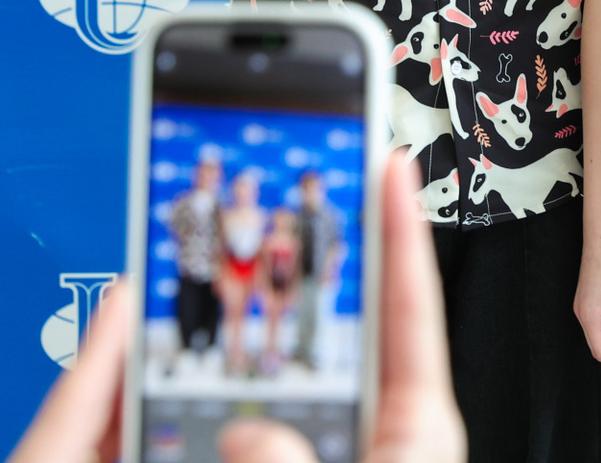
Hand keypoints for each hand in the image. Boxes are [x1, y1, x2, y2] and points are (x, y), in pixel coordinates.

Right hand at [9, 152, 463, 462]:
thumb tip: (251, 434)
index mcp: (418, 430)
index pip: (412, 313)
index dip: (402, 237)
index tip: (392, 166)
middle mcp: (381, 431)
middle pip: (346, 330)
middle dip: (319, 264)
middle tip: (297, 190)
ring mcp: (338, 445)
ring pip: (288, 375)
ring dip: (255, 332)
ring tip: (223, 266)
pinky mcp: (290, 454)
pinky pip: (249, 418)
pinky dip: (217, 391)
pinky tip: (182, 366)